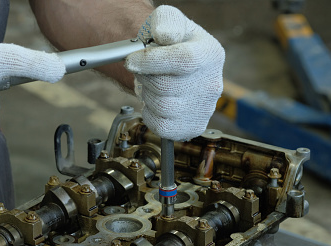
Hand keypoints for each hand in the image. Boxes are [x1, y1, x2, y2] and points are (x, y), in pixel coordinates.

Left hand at [125, 6, 224, 140]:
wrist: (173, 65)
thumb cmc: (169, 42)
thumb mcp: (169, 20)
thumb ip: (166, 22)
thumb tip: (163, 35)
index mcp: (210, 54)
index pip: (182, 60)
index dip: (151, 61)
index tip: (131, 60)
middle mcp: (212, 83)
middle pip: (166, 86)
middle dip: (145, 77)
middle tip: (143, 71)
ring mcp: (204, 108)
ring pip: (162, 107)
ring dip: (147, 95)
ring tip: (152, 84)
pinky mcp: (192, 127)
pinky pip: (162, 126)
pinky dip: (151, 114)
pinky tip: (156, 101)